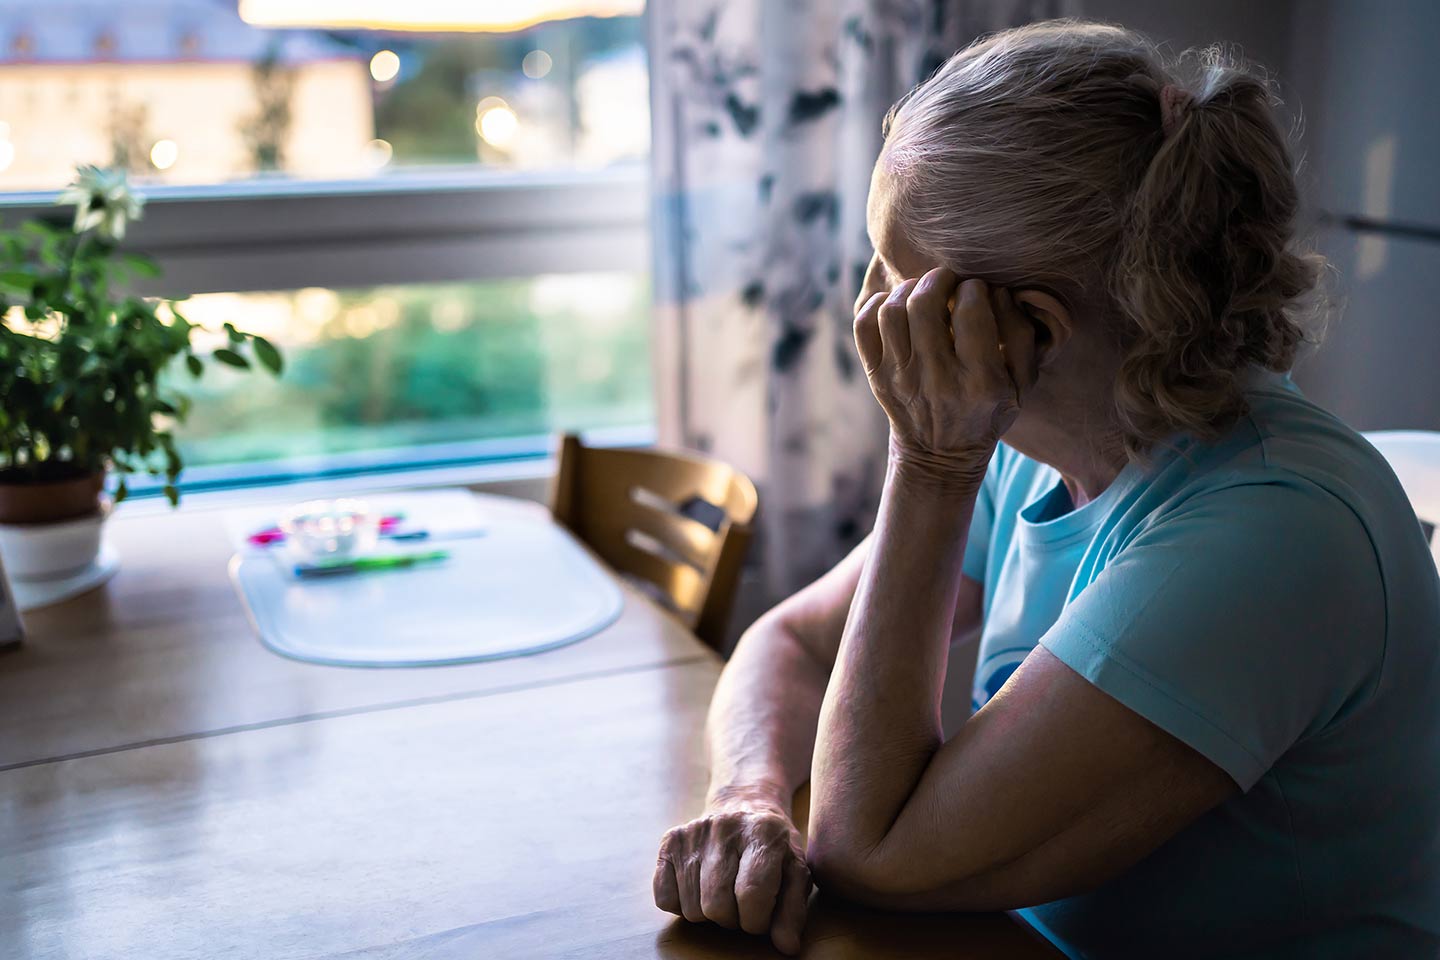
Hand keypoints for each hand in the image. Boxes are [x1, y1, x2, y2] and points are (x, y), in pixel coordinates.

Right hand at [653, 789, 811, 954]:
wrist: (744, 804)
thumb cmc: (773, 847)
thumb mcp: (795, 872)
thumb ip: (793, 911)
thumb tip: (787, 946)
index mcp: (764, 833)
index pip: (752, 895)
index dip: (757, 921)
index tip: (761, 916)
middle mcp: (725, 827)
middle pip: (717, 905)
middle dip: (733, 919)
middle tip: (742, 906)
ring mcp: (694, 832)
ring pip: (691, 907)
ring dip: (709, 915)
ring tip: (724, 896)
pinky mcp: (671, 840)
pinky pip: (664, 898)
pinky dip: (681, 906)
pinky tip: (699, 890)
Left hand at [854, 270, 1037, 489]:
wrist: (939, 456)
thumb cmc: (987, 412)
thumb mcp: (1022, 384)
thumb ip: (1021, 335)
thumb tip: (999, 292)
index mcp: (979, 380)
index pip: (971, 311)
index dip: (975, 288)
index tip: (977, 290)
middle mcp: (935, 378)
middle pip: (924, 304)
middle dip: (939, 279)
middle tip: (948, 280)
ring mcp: (900, 378)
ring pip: (892, 311)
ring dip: (909, 289)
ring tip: (924, 290)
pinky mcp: (877, 377)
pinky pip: (865, 327)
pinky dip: (877, 305)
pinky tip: (898, 306)